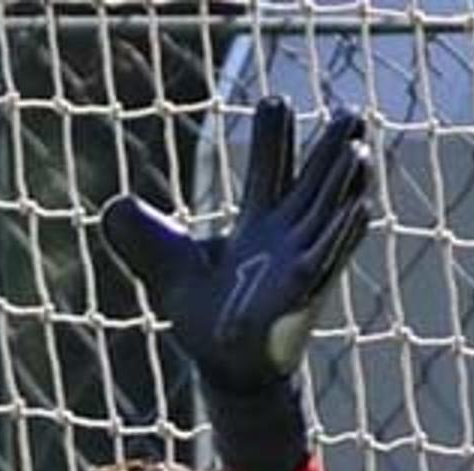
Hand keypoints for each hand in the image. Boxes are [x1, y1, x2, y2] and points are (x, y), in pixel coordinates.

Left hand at [101, 97, 371, 470]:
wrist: (220, 367)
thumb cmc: (202, 316)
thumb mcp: (167, 266)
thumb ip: (142, 235)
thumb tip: (112, 207)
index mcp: (258, 224)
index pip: (269, 171)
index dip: (273, 138)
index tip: (273, 99)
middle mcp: (286, 237)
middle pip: (312, 183)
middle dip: (328, 151)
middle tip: (350, 109)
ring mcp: (300, 263)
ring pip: (329, 213)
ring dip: (345, 182)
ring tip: (357, 146)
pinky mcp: (303, 292)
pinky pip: (330, 257)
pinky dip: (344, 233)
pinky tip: (360, 207)